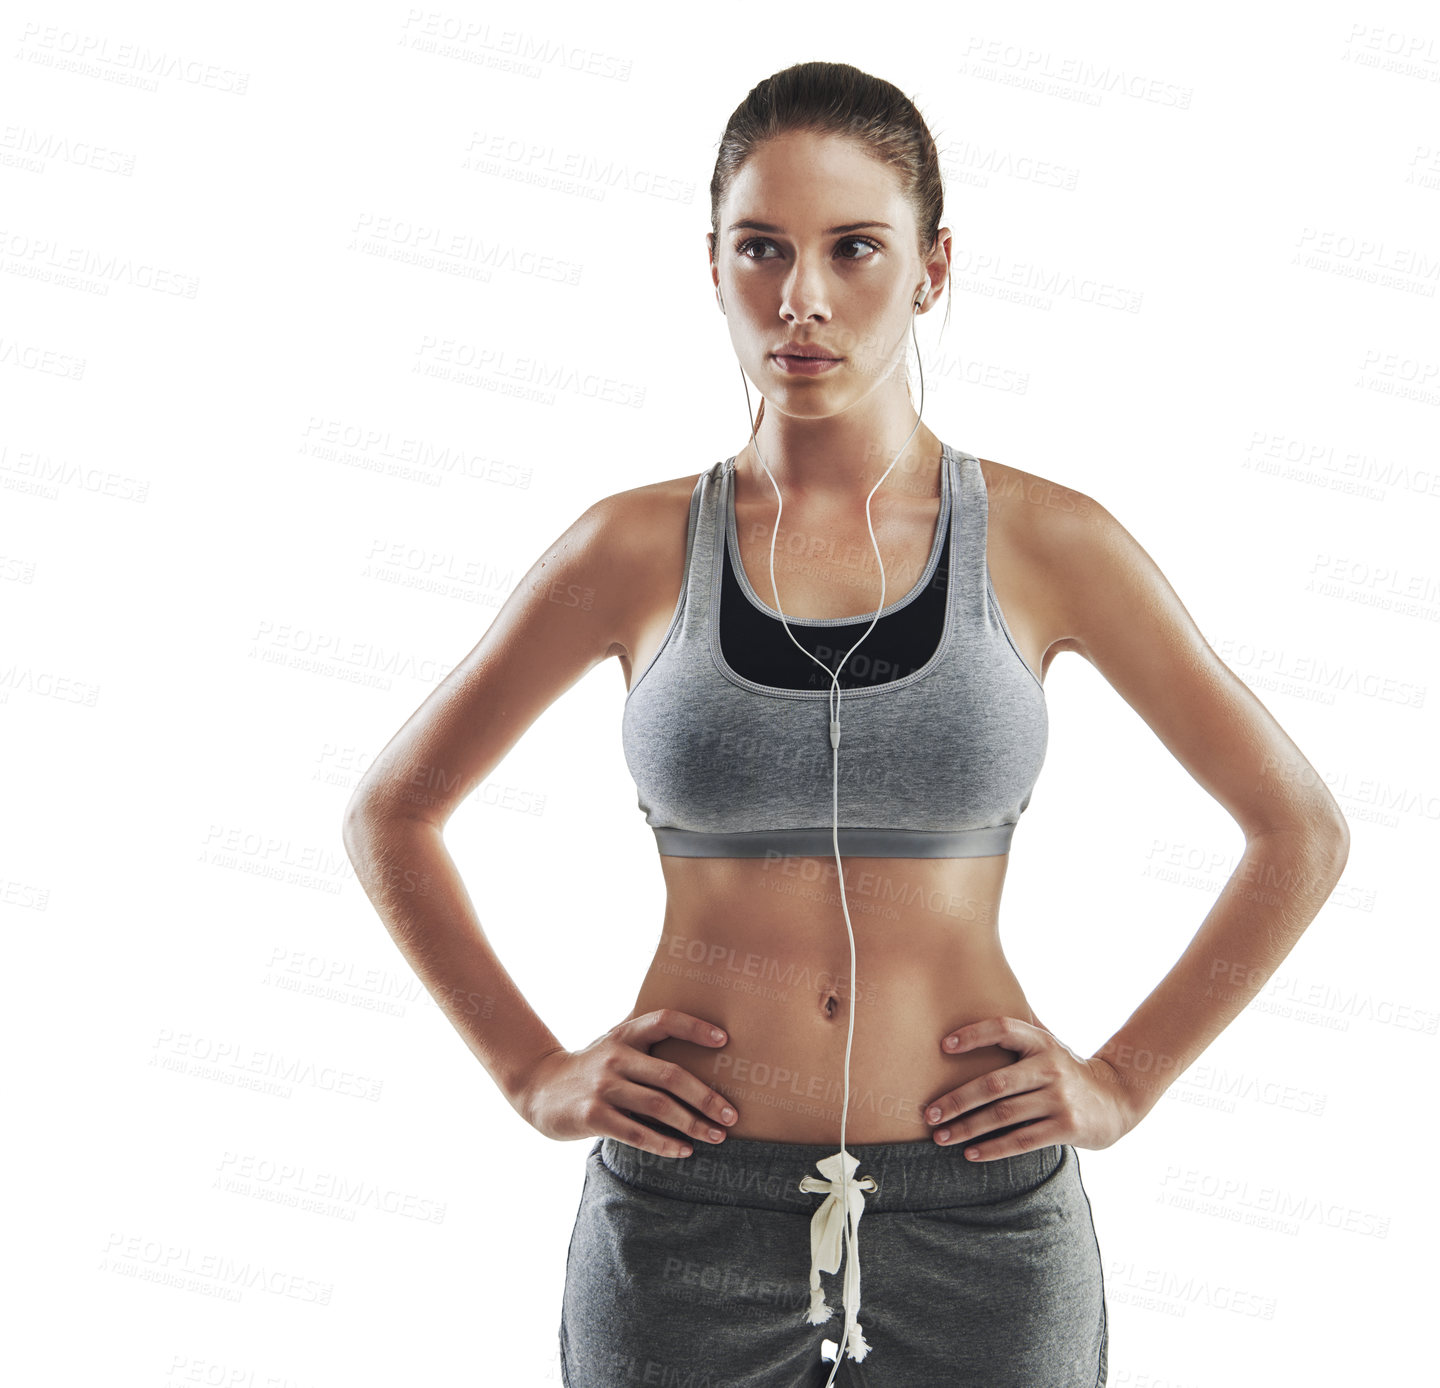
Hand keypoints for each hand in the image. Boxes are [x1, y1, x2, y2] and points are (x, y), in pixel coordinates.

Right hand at [518, 1009, 740, 1159]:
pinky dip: (664, 1144)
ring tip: (717, 1136)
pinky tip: (683, 1151)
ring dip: (692, 1124)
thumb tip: (702, 1047)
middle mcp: (615, 1056)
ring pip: (658, 1107)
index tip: (724, 1041)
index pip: (664, 1021)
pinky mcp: (592, 1115)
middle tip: (732, 1115)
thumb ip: (646, 1043)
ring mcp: (603, 1086)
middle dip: (706, 1097)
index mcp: (625, 1034)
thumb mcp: (614, 1044)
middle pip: (671, 1075)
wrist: (539, 1087)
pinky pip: (636, 1133)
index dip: (695, 1028)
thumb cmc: (592, 1067)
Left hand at [923, 1015, 1136, 1159]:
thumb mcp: (1050, 1043)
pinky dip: (993, 1148)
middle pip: (995, 1084)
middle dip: (957, 1100)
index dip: (974, 1035)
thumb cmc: (1068, 1069)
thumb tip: (983, 991)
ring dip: (967, 1128)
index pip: (1004, 1029)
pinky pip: (1022, 1140)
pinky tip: (969, 1153)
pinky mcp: (1066, 1127)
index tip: (943, 1046)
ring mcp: (1059, 1099)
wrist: (1116, 1100)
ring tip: (940, 1136)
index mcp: (1042, 1042)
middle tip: (929, 1113)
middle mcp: (1050, 1067)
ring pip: (1004, 1116)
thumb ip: (1021, 1029)